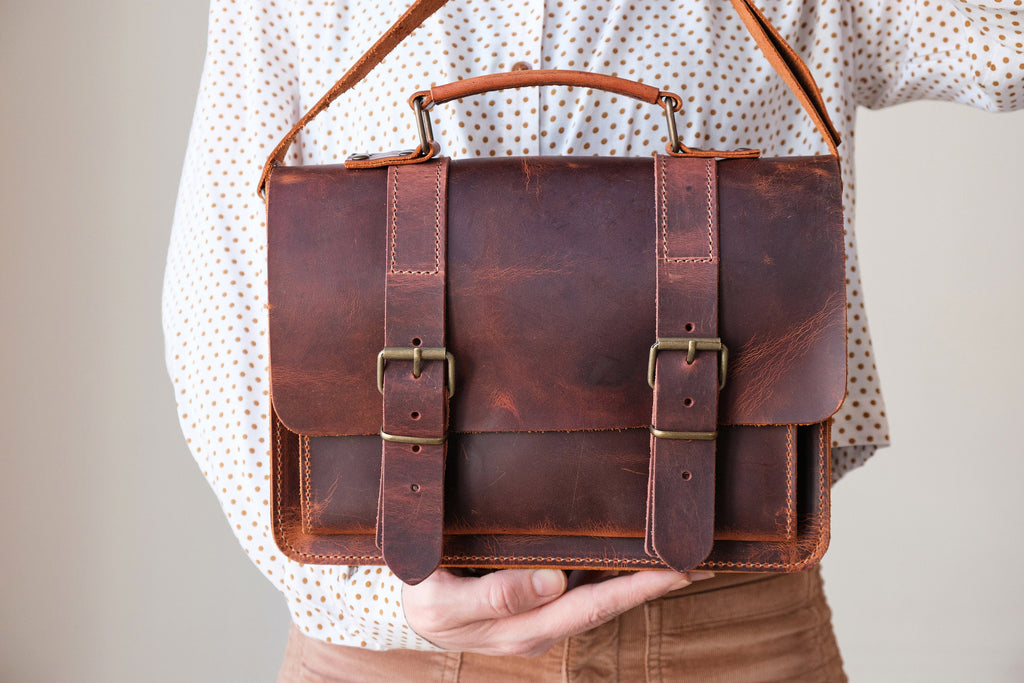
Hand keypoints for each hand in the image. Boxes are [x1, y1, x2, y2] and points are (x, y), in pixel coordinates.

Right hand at [402, 567, 713, 656]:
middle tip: (703, 555)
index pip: (595, 604)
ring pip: (603, 592)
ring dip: (642, 574)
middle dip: (658, 580)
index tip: (679, 567)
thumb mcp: (443, 599)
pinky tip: (633, 550)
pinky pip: (585, 583)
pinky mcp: (538, 597)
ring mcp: (544, 612)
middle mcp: (545, 622)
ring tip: (681, 550)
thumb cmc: (422, 598)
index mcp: (526, 626)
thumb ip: (493, 596)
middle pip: (612, 600)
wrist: (406, 606)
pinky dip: (615, 568)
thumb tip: (551, 581)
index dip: (640, 587)